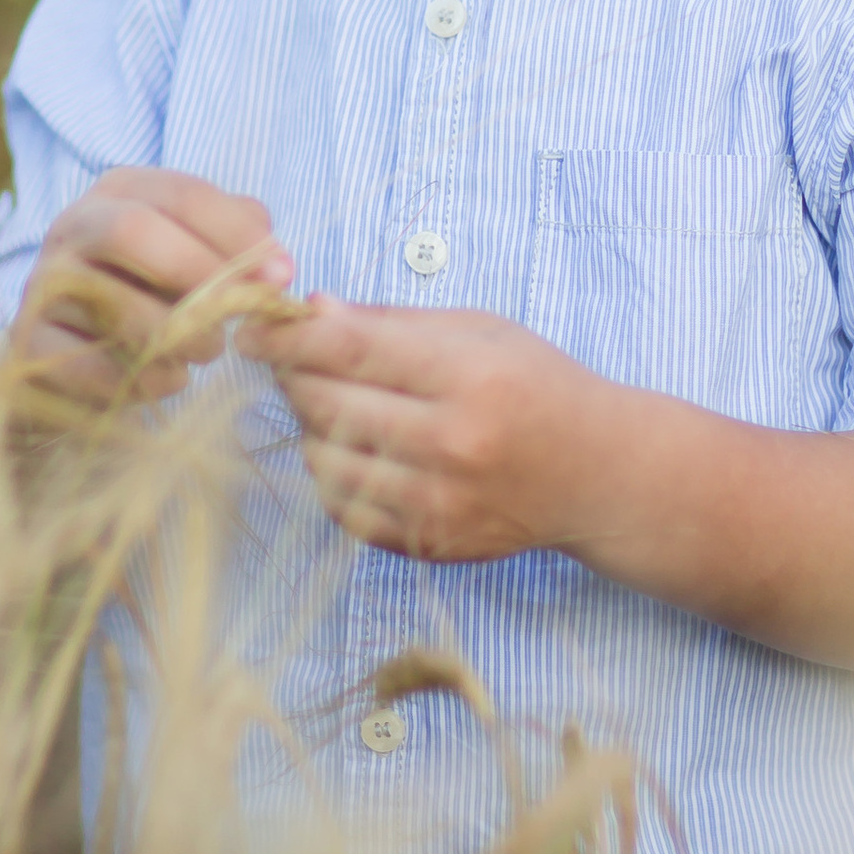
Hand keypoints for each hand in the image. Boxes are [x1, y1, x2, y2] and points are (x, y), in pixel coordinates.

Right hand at [12, 168, 290, 411]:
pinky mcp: (30, 343)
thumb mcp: (194, 256)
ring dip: (178, 336)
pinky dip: (142, 379)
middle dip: (202, 276)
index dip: (240, 235)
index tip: (283, 275)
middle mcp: (73, 226)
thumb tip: (273, 257)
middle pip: (135, 231)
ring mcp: (43, 284)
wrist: (75, 359)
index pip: (184, 194)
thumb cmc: (151, 296)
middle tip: (241, 316)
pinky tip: (167, 381)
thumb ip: (236, 241)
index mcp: (120, 192)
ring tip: (205, 352)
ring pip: (114, 303)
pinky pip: (89, 363)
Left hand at [244, 300, 598, 560]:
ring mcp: (440, 502)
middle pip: (327, 405)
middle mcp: (453, 443)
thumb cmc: (539, 387)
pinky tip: (352, 451)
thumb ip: (392, 321)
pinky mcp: (431, 543)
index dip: (289, 336)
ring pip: (325, 462)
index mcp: (468, 375)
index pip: (349, 348)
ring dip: (310, 429)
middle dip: (292, 377)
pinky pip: (345, 510)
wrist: (598, 475)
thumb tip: (312, 310)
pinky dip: (332, 478)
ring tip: (328, 405)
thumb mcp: (481, 330)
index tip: (255, 327)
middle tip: (286, 361)